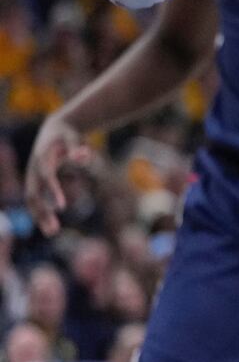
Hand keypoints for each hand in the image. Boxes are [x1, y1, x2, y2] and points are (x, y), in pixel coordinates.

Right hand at [25, 117, 91, 236]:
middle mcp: (33, 169)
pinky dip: (40, 211)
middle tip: (53, 230)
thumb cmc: (67, 134)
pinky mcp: (34, 181)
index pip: (46, 176)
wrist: (54, 129)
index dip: (52, 190)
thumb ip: (78, 148)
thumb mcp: (74, 138)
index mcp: (42, 156)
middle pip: (33, 193)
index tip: (62, 206)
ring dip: (39, 216)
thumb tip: (84, 156)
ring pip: (32, 199)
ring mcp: (32, 176)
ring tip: (52, 232)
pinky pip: (35, 199)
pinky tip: (49, 225)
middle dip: (41, 211)